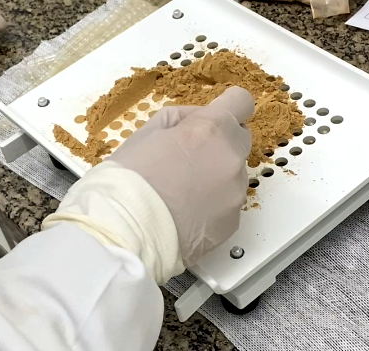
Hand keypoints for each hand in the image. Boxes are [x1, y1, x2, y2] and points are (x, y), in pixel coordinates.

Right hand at [110, 86, 253, 266]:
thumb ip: (182, 118)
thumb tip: (198, 120)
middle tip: (190, 159)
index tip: (217, 119)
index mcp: (211, 129)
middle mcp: (231, 159)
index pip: (241, 102)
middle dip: (220, 144)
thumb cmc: (129, 180)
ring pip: (234, 175)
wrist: (128, 230)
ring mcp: (235, 193)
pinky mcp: (233, 221)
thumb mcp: (147, 131)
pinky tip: (188, 212)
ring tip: (184, 193)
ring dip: (216, 177)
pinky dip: (214, 205)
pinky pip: (229, 204)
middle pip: (239, 141)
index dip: (228, 107)